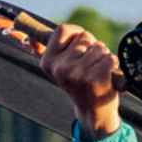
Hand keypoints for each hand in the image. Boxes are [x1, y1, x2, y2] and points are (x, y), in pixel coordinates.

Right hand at [36, 20, 120, 134]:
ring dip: (103, 56)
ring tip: (97, 71)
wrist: (93, 112)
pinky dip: (113, 64)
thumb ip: (49, 51)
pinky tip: (106, 76)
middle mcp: (60, 68)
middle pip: (85, 37)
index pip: (63, 29)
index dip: (77, 33)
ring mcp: (77, 74)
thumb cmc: (79, 83)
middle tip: (89, 66)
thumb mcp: (59, 68)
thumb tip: (28, 40)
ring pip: (99, 47)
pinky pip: (110, 58)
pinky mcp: (95, 79)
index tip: (81, 44)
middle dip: (92, 47)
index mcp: (48, 62)